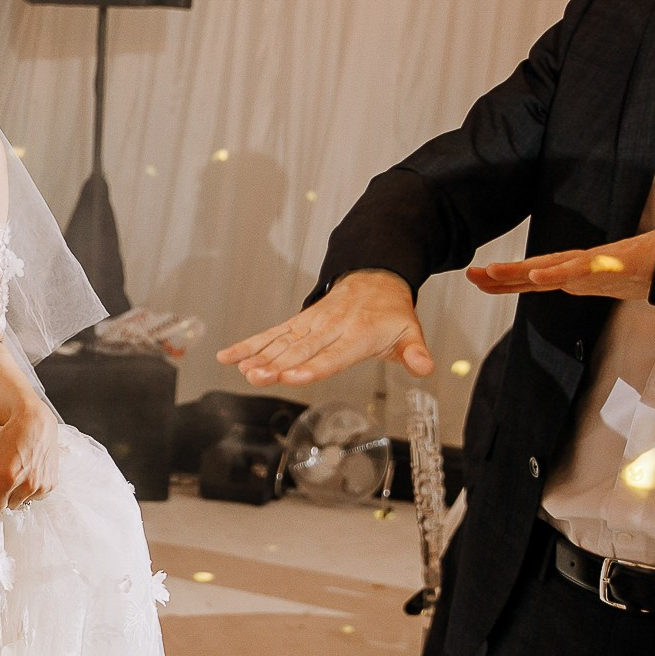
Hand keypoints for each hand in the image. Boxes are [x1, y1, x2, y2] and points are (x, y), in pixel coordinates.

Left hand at [0, 403, 60, 531]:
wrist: (38, 423)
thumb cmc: (12, 435)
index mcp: (10, 476)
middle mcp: (28, 484)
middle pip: (7, 505)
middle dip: (2, 496)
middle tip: (3, 477)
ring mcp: (42, 486)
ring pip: (21, 502)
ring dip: (16, 493)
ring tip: (19, 471)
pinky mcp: (51, 485)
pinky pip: (35, 496)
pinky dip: (29, 489)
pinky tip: (29, 472)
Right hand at [218, 268, 431, 386]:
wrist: (375, 278)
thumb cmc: (390, 312)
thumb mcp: (409, 330)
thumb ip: (414, 351)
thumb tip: (426, 367)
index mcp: (357, 334)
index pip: (332, 354)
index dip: (312, 367)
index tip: (292, 377)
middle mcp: (330, 328)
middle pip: (300, 350)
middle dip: (276, 365)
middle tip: (256, 377)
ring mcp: (310, 324)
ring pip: (281, 342)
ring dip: (259, 356)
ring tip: (241, 370)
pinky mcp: (298, 322)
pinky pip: (271, 333)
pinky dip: (249, 344)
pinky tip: (228, 357)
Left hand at [467, 227, 654, 301]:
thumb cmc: (645, 265)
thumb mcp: (607, 278)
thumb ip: (587, 280)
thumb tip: (569, 284)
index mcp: (575, 273)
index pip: (533, 278)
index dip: (505, 279)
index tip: (478, 278)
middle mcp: (577, 269)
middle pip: (532, 273)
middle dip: (499, 276)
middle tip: (469, 274)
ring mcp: (591, 266)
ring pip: (548, 269)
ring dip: (518, 271)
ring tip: (491, 271)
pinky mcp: (607, 265)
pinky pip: (578, 270)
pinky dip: (557, 273)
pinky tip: (537, 275)